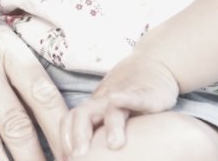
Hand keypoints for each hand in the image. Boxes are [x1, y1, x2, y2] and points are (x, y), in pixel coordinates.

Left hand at [60, 54, 178, 157]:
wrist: (152, 66)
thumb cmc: (127, 100)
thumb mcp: (108, 118)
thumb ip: (96, 135)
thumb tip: (79, 157)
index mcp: (91, 111)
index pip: (69, 123)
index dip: (65, 140)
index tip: (66, 159)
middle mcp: (102, 103)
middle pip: (83, 115)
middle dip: (79, 137)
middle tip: (78, 158)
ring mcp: (123, 96)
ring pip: (112, 109)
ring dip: (112, 126)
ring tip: (114, 146)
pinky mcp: (145, 93)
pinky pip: (135, 96)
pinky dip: (127, 98)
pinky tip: (117, 99)